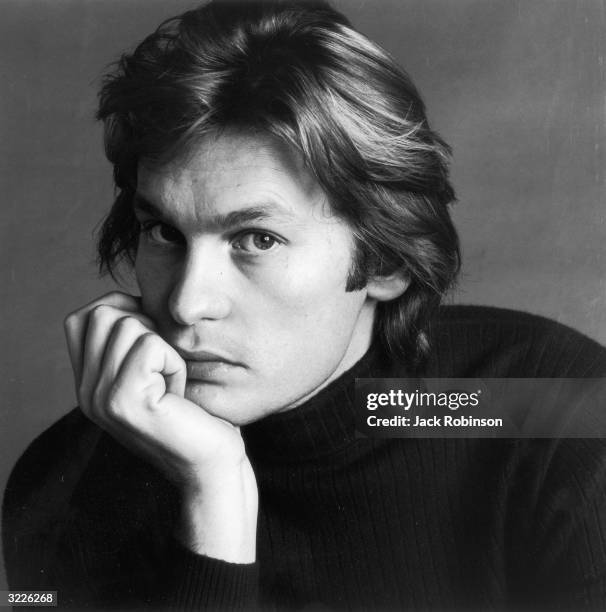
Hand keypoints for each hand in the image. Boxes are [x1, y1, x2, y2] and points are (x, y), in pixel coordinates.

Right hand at [64, 291, 257, 561]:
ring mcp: (99, 398)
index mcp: (87, 384)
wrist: (211, 466)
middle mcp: (84, 392)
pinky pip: (150, 345)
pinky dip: (174, 362)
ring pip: (127, 324)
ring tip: (173, 384)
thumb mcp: (155, 374)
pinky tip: (179, 393)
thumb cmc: (194, 415)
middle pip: (104, 313)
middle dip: (147, 328)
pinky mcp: (124, 401)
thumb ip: (130, 342)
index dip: (125, 313)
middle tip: (166, 368)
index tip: (156, 344)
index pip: (84, 317)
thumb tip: (133, 299)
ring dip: (165, 348)